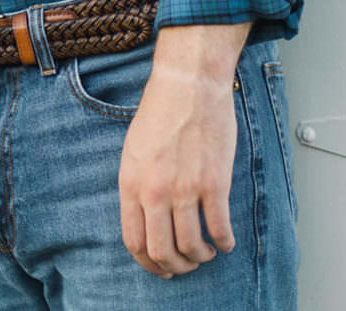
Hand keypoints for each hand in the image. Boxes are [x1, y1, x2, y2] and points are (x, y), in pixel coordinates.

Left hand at [117, 26, 245, 277]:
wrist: (187, 88)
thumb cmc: (159, 115)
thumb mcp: (133, 153)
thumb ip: (138, 187)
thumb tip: (148, 220)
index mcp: (130, 184)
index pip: (134, 240)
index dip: (148, 262)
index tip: (161, 268)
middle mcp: (154, 192)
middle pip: (162, 251)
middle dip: (175, 266)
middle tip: (186, 265)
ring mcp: (185, 190)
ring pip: (192, 246)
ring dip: (201, 257)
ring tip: (206, 252)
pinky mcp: (214, 185)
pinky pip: (220, 229)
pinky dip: (224, 243)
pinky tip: (225, 242)